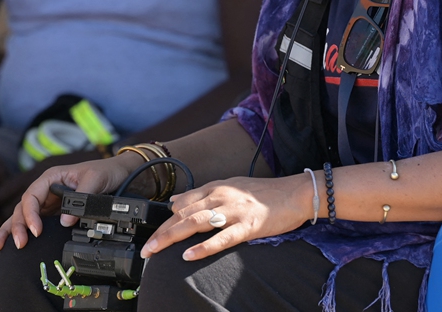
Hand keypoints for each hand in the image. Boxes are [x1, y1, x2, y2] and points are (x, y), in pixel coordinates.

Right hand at [0, 153, 143, 252]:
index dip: (30, 214)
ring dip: (10, 230)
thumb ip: (81, 199)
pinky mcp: (54, 213)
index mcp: (51, 177)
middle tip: (19, 244)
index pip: (32, 196)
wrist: (121, 173)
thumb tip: (65, 222)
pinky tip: (10, 244)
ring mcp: (49, 202)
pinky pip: (35, 223)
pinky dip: (23, 232)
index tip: (36, 231)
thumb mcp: (95, 180)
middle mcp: (46, 189)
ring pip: (23, 215)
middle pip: (23, 207)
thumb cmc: (107, 172)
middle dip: (16, 226)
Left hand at [140, 174, 310, 261]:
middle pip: (183, 214)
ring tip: (156, 250)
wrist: (294, 193)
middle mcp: (221, 196)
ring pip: (196, 223)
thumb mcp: (228, 187)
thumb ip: (201, 194)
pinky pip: (222, 238)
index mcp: (215, 188)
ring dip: (172, 237)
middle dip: (162, 232)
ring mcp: (234, 211)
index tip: (151, 235)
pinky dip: (204, 246)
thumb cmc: (263, 193)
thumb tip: (175, 202)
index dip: (164, 221)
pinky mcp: (249, 225)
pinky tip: (189, 254)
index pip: (182, 203)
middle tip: (146, 248)